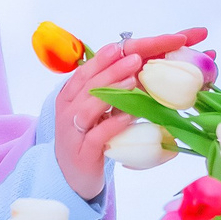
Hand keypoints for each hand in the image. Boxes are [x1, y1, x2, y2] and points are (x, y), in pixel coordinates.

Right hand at [53, 27, 208, 201]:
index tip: (135, 43)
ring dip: (111, 90)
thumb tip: (152, 66)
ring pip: (89, 105)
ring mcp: (73, 129)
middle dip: (113, 67)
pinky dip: (112, 124)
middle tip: (137, 58)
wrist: (73, 176)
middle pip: (88, 81)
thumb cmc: (92, 137)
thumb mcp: (102, 109)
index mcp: (73, 91)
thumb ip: (119, 89)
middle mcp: (69, 107)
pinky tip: (129, 116)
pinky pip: (96, 135)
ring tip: (134, 79)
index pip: (91, 66)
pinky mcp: (82, 152)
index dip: (112, 53)